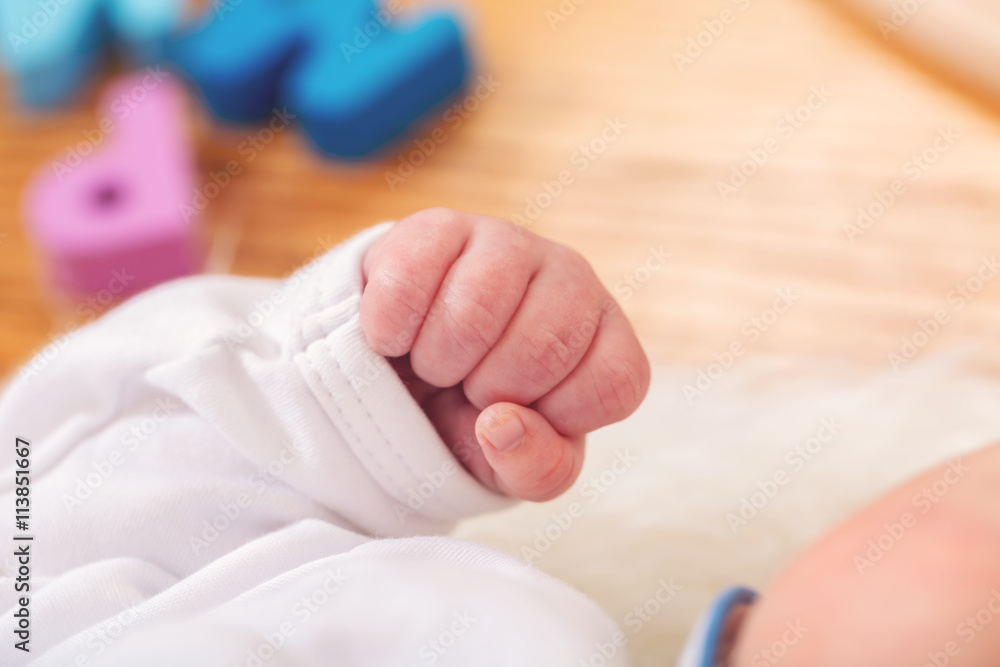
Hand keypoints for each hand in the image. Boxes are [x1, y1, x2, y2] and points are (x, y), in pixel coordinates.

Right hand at [360, 209, 649, 501]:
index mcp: (606, 337)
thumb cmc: (474, 419)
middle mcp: (571, 278)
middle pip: (546, 346)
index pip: (615, 383)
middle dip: (491, 390)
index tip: (520, 414)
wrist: (401, 376)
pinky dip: (389, 330)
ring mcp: (507, 243)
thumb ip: (535, 468)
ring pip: (477, 310)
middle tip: (468, 387)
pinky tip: (394, 336)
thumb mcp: (516, 467)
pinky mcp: (438, 226)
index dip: (557, 417)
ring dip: (439, 360)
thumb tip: (500, 425)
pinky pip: (409, 281)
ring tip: (434, 361)